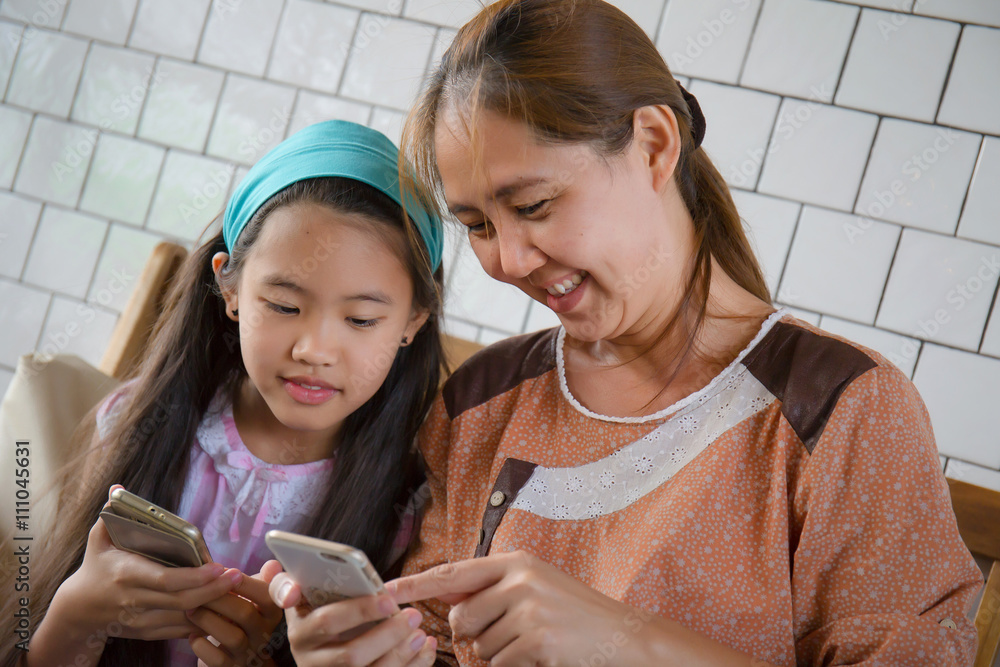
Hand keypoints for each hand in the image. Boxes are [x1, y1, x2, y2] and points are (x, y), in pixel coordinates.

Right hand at [57, 485, 239, 643]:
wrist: (78, 609)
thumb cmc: (96, 567)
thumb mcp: (98, 539)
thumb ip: (111, 514)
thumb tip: (117, 488)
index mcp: (127, 574)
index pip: (166, 579)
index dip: (194, 576)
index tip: (218, 566)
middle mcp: (134, 600)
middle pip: (181, 600)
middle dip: (214, 590)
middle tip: (237, 576)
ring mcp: (140, 620)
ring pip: (183, 619)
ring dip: (212, 608)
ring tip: (235, 591)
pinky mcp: (146, 632)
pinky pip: (179, 630)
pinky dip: (200, 622)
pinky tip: (220, 610)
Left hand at [187, 561, 284, 665]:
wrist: (239, 656)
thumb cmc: (242, 618)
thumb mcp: (254, 598)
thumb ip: (261, 580)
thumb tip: (273, 564)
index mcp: (272, 612)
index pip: (267, 595)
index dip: (246, 582)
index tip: (224, 571)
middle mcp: (264, 633)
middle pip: (245, 613)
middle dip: (218, 599)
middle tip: (197, 590)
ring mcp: (248, 653)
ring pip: (232, 637)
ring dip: (207, 620)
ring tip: (190, 610)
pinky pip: (218, 660)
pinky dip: (202, 646)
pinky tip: (192, 635)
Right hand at [268, 570, 436, 665]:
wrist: (319, 655)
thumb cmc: (315, 614)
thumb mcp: (299, 599)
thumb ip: (287, 584)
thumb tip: (287, 581)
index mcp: (300, 633)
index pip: (328, 621)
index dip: (359, 610)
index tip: (389, 599)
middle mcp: (311, 662)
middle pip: (352, 656)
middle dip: (388, 635)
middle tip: (415, 614)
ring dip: (400, 655)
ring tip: (420, 633)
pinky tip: (424, 650)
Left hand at [386, 550, 654, 666]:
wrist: (625, 638)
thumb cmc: (578, 617)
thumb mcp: (537, 588)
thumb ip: (496, 590)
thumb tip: (453, 607)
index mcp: (516, 562)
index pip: (454, 573)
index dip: (416, 583)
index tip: (386, 590)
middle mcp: (519, 579)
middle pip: (461, 618)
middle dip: (474, 637)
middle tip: (511, 637)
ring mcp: (528, 608)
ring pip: (480, 646)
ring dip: (499, 655)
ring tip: (535, 644)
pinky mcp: (536, 638)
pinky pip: (500, 665)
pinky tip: (542, 656)